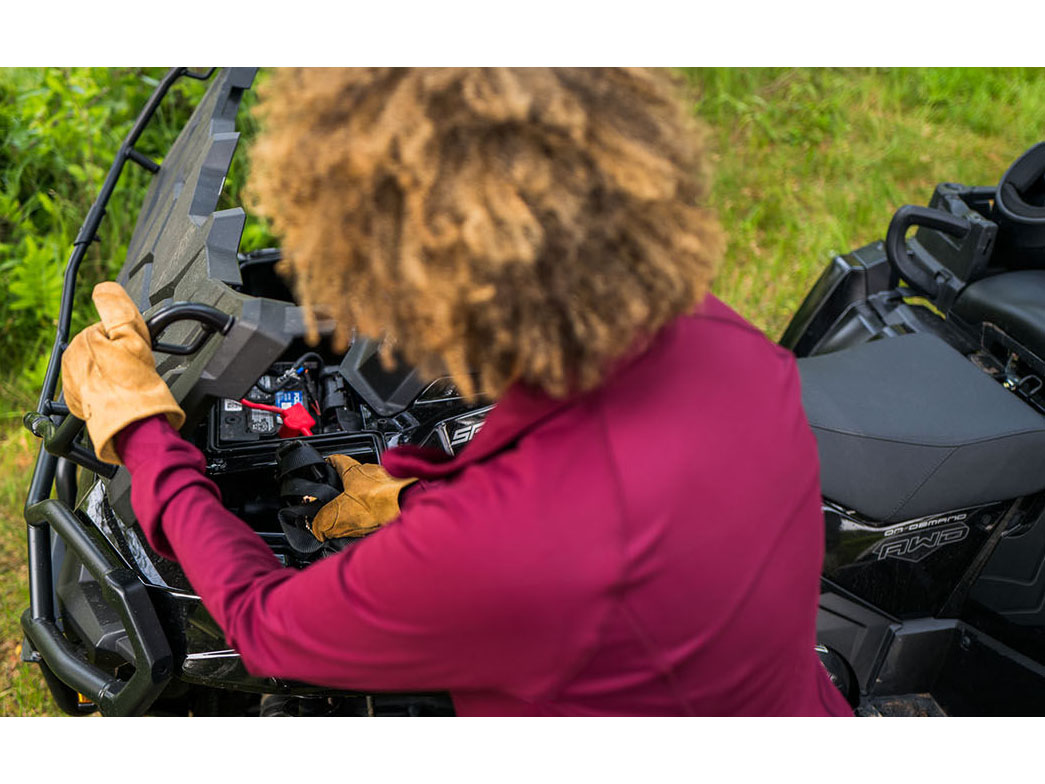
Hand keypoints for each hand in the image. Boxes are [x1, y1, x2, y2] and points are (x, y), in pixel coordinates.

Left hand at [61, 282, 185, 464]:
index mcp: (81, 343)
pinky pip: (96, 386)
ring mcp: (74, 382)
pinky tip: (120, 393)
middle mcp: (71, 361)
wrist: (134, 424)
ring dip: (114, 372)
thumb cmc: (135, 386)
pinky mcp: (80, 401)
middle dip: (118, 356)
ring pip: (100, 367)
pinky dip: (108, 388)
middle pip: (103, 347)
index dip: (128, 338)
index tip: (136, 352)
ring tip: (128, 383)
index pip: (109, 329)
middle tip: (134, 370)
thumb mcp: (132, 337)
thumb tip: (104, 287)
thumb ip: (117, 307)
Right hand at [310, 454, 416, 540]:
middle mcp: (374, 471)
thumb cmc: (382, 503)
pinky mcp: (405, 490)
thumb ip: (323, 521)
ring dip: (369, 498)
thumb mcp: (341, 515)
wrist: (413, 506)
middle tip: (343, 502)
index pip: (338, 460)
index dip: (329, 463)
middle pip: (357, 475)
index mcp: (355, 471)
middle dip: (350, 488)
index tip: (324, 465)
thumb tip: (317, 528)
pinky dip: (384, 508)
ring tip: (364, 516)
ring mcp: (391, 479)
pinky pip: (389, 498)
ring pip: (374, 487)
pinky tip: (382, 521)